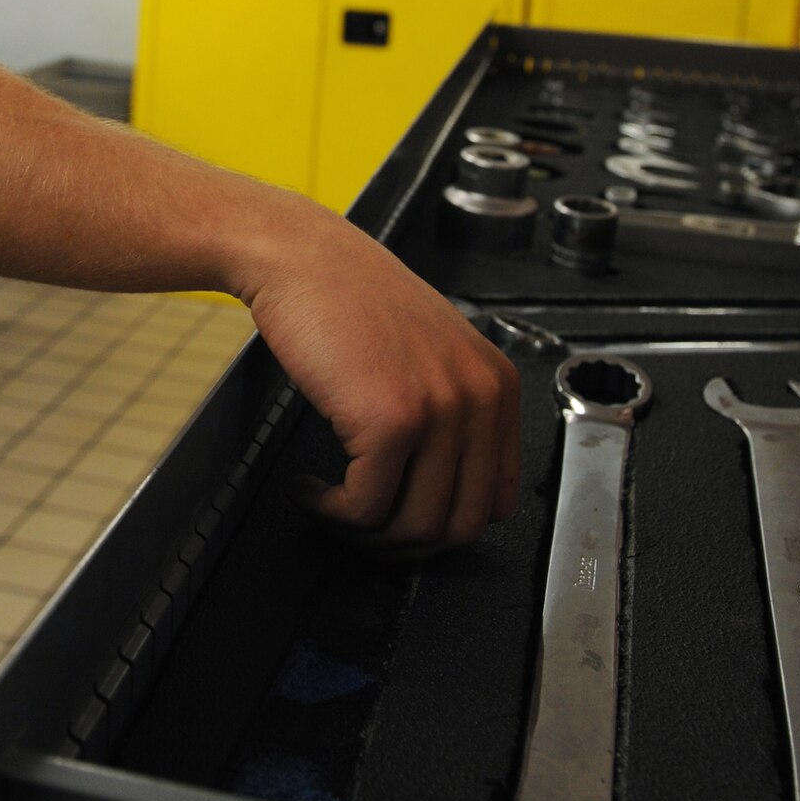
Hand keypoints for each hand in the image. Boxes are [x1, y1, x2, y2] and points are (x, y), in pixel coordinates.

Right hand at [241, 209, 520, 553]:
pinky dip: (331, 512)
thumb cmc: (349, 298)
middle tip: (362, 528)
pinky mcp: (391, 421)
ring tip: (331, 508)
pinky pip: (366, 506)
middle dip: (404, 543)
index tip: (403, 522)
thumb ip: (450, 412)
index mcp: (496, 384)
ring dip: (363, 532)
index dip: (444, 525)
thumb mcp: (430, 352)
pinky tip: (311, 488)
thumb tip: (438, 491)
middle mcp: (479, 398)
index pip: (498, 498)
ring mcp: (439, 411)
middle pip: (460, 525)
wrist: (301, 257)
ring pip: (414, 525)